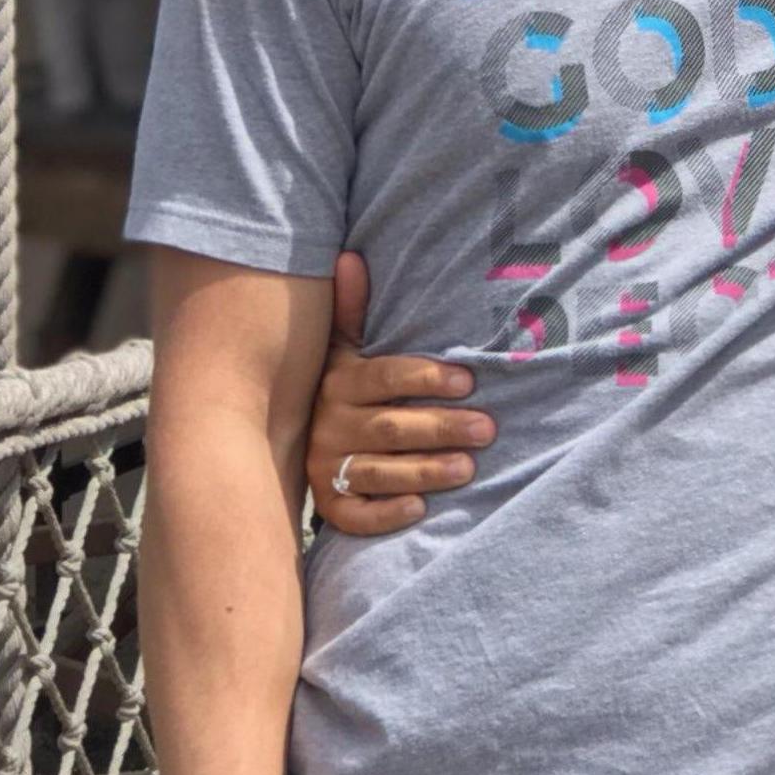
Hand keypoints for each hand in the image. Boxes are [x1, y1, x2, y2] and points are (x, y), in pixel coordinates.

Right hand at [307, 252, 493, 537]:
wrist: (286, 440)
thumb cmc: (342, 389)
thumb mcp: (343, 348)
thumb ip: (351, 309)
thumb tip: (349, 258)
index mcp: (339, 382)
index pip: (385, 377)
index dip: (426, 378)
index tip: (468, 381)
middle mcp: (330, 425)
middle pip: (391, 427)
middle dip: (442, 428)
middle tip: (488, 428)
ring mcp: (327, 467)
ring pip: (379, 471)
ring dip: (425, 470)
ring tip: (469, 467)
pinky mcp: (330, 506)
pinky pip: (355, 516)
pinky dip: (385, 514)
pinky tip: (418, 508)